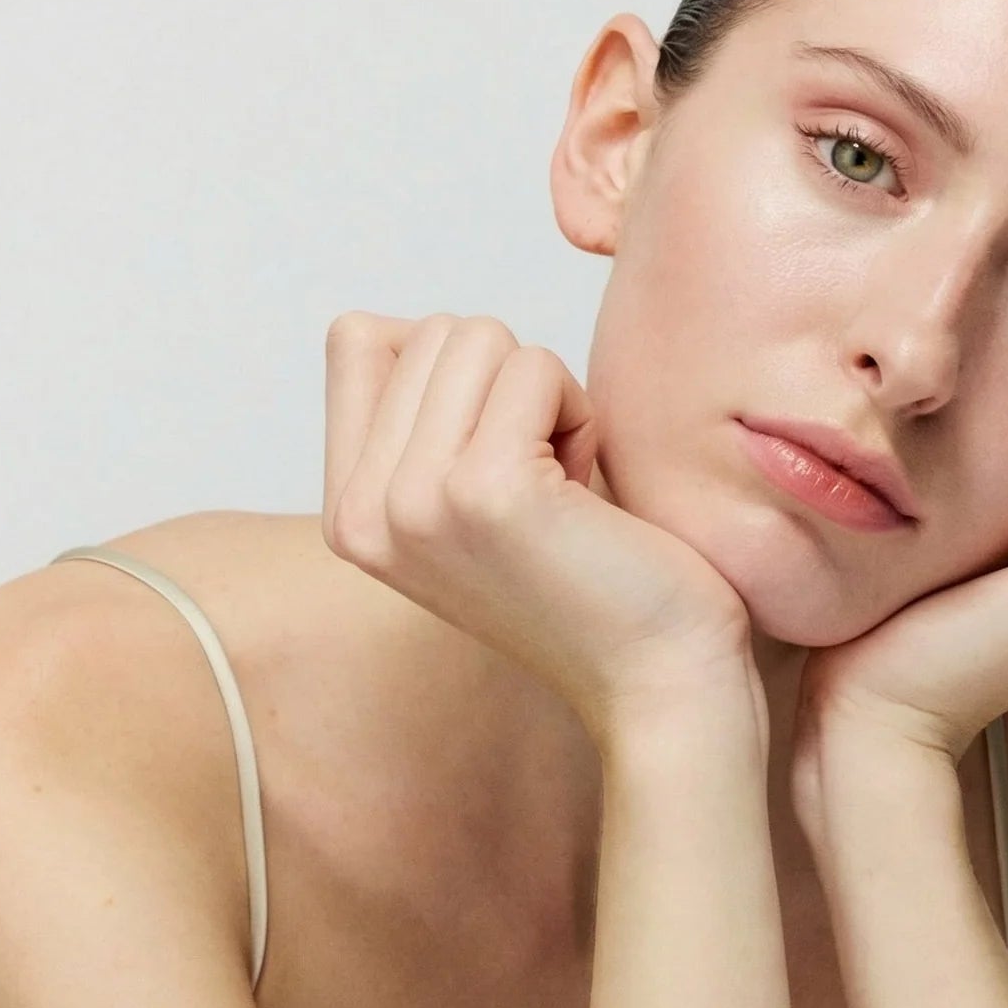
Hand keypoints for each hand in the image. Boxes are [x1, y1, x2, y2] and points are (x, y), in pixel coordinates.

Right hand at [322, 312, 755, 746]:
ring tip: (564, 491)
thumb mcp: (468, 499)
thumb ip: (420, 422)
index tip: (500, 455)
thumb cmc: (595, 580)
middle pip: (431, 332)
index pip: (357, 339)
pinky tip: (587, 497)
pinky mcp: (485, 490)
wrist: (660, 680)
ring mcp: (414, 501)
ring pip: (480, 338)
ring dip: (547, 397)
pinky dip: (581, 414)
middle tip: (545, 486)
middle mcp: (360, 511)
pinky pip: (536, 368)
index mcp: (347, 512)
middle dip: (511, 386)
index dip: (457, 369)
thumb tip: (407, 328)